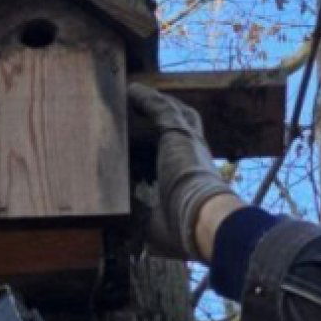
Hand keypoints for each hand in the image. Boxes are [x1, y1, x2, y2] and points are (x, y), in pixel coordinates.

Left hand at [128, 83, 235, 260]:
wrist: (202, 220)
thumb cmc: (182, 229)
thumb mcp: (153, 223)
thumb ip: (139, 216)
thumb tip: (117, 220)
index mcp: (194, 175)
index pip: (185, 151)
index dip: (171, 142)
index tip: (155, 139)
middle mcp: (195, 154)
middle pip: (187, 123)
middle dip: (170, 112)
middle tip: (151, 105)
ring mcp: (188, 141)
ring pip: (174, 111)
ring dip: (157, 101)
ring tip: (137, 93)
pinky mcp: (178, 133)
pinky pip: (159, 108)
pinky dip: (145, 99)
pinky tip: (131, 90)